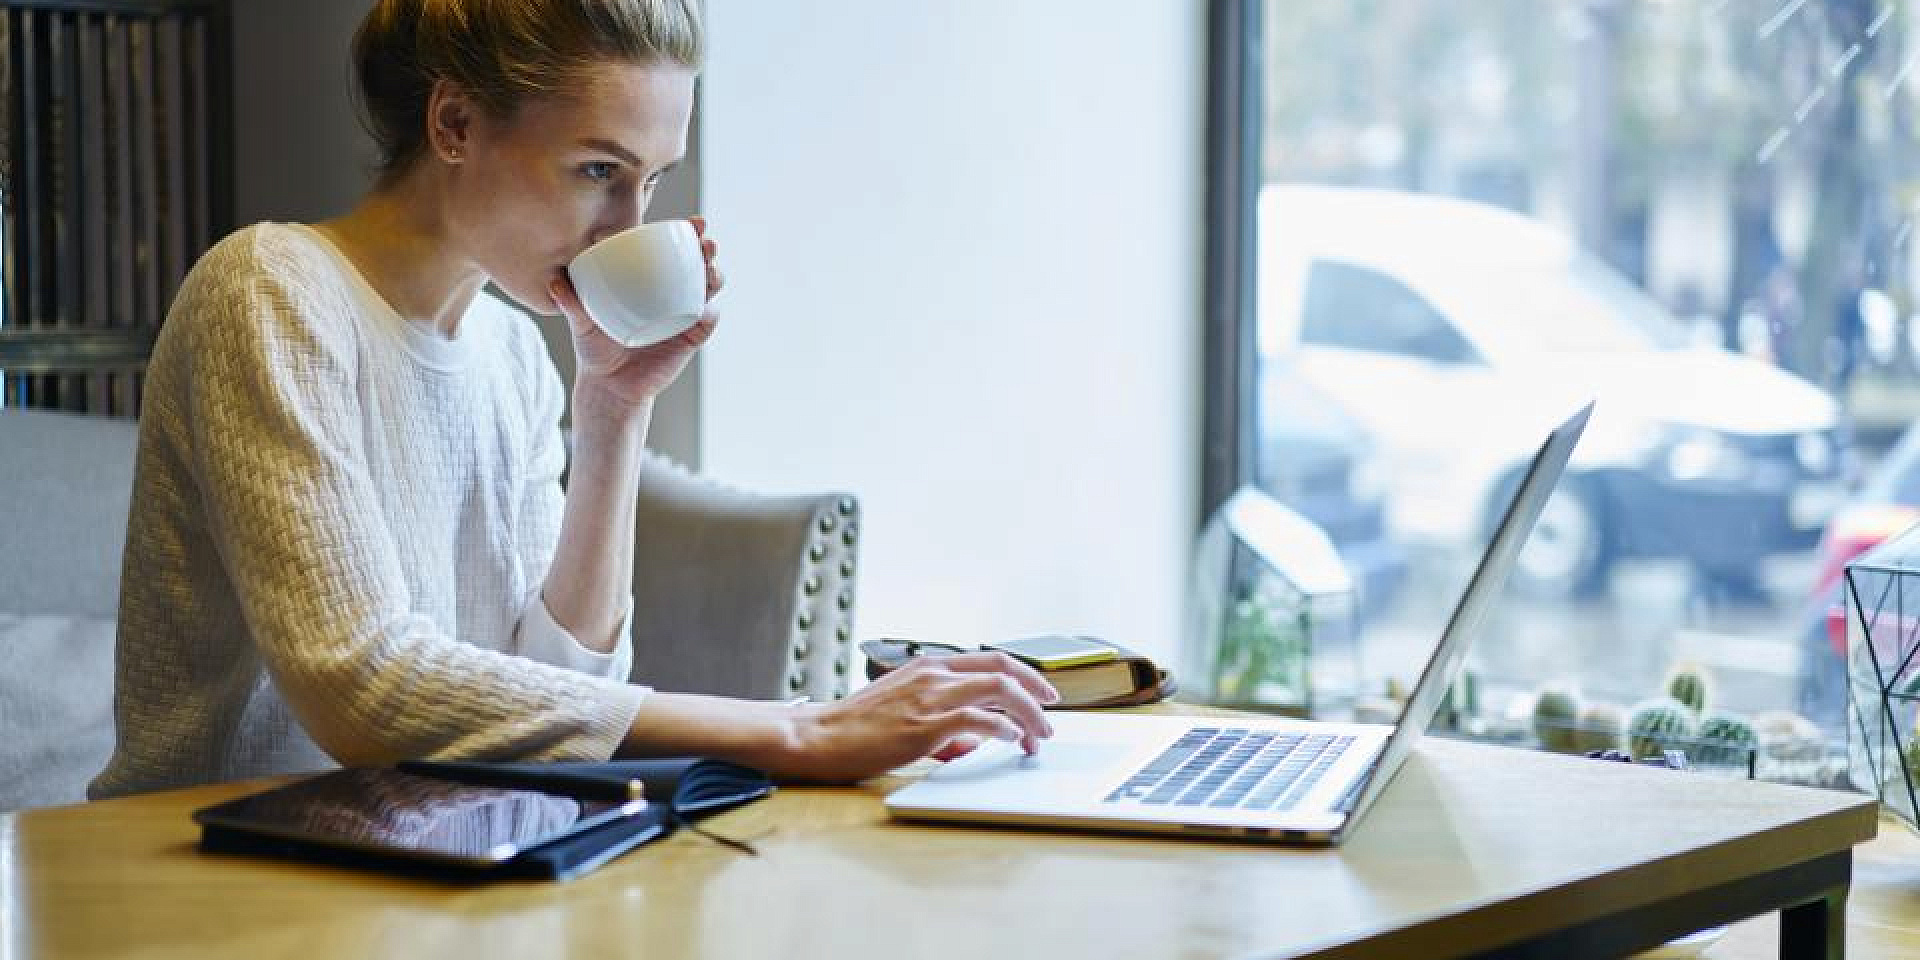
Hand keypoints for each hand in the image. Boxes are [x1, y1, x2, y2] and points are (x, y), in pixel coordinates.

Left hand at [551, 216, 724, 413]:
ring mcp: (684, 314)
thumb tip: (555, 282)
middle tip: (705, 241)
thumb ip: (570, 302)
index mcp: (650, 280)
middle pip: (698, 264)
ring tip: (710, 268)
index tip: (693, 223)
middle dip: (707, 249)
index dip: (688, 233)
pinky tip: (705, 306)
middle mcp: (672, 293)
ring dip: (715, 274)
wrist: (609, 384)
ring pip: (709, 288)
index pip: (672, 250)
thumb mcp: (581, 322)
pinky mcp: (690, 338)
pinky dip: (710, 312)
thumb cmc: (595, 346)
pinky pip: (707, 321)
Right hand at [780, 652, 1061, 781]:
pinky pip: (979, 720)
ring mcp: (930, 698)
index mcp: (928, 667)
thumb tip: (969, 743)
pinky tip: (1012, 741)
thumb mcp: (902, 712)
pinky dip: (1004, 729)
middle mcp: (933, 675)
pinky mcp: (925, 726)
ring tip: (1038, 737)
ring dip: (1028, 715)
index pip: (989, 660)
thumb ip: (940, 723)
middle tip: (1051, 713)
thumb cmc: (853, 728)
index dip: (1023, 675)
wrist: (818, 736)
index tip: (1041, 694)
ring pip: (999, 691)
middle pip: (1003, 669)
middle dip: (1037, 690)